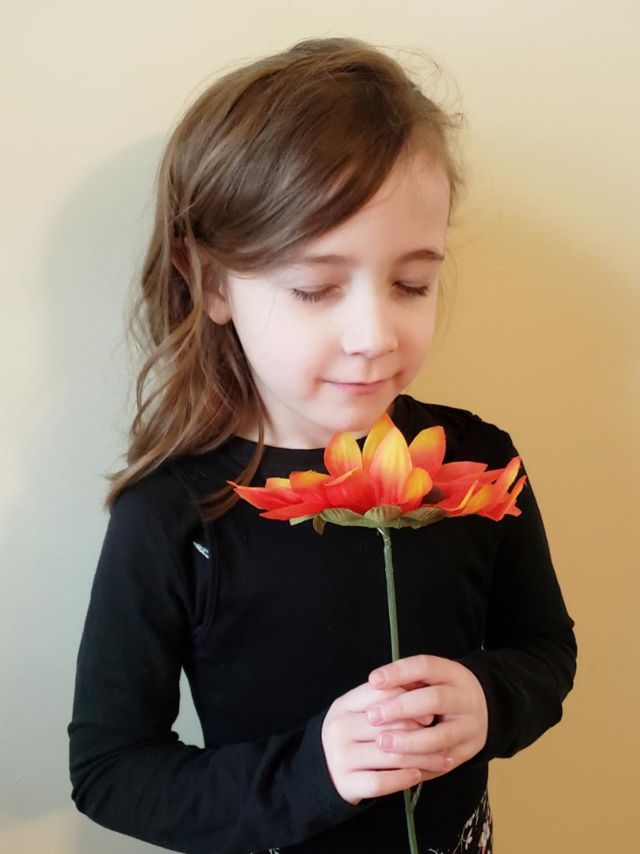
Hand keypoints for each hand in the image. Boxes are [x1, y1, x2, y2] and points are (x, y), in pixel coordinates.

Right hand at [321, 681, 446, 805]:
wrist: (322, 770)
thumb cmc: (353, 735)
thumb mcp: (361, 712)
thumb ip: (386, 699)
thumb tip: (423, 689)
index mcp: (343, 705)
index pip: (380, 694)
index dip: (408, 701)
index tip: (430, 714)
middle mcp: (339, 728)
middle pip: (388, 725)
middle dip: (420, 732)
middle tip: (442, 737)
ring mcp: (340, 757)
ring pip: (390, 755)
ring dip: (421, 758)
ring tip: (442, 760)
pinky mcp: (345, 783)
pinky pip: (381, 782)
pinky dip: (403, 779)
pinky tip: (418, 775)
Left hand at [366, 654, 488, 782]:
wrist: (484, 710)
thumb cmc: (444, 690)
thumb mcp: (432, 677)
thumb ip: (408, 681)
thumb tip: (375, 687)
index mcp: (453, 674)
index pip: (426, 666)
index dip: (399, 672)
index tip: (374, 680)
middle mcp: (465, 700)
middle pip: (434, 700)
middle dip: (400, 708)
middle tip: (372, 716)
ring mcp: (468, 729)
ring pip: (439, 738)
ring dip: (408, 742)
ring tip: (381, 743)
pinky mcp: (465, 754)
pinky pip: (440, 763)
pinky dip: (417, 765)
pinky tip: (395, 766)